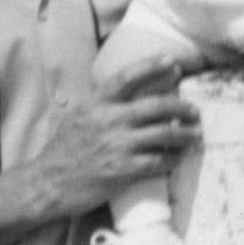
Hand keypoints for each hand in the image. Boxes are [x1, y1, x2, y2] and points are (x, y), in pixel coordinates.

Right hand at [30, 56, 201, 214]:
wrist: (47, 183)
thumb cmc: (63, 149)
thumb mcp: (78, 115)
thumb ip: (101, 104)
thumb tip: (125, 94)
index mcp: (98, 103)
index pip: (128, 77)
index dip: (153, 66)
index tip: (173, 61)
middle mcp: (110, 120)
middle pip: (155, 106)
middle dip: (181, 106)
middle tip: (195, 110)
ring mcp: (118, 145)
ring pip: (162, 135)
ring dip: (184, 135)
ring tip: (195, 135)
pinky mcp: (122, 171)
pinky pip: (156, 162)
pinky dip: (171, 160)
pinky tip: (177, 160)